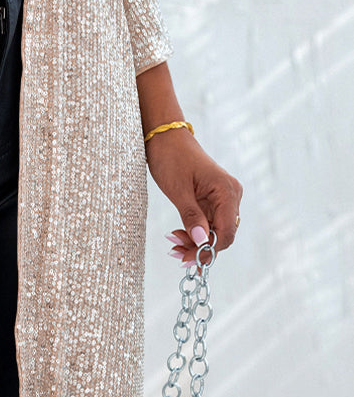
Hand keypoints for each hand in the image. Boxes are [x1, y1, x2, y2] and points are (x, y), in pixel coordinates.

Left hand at [145, 129, 242, 268]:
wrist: (165, 136)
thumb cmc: (171, 157)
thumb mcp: (178, 190)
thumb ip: (191, 216)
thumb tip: (201, 242)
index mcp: (227, 191)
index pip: (226, 232)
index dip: (209, 250)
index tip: (188, 259)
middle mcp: (231, 195)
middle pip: (223, 234)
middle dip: (200, 247)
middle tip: (176, 254)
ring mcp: (223, 197)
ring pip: (215, 230)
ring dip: (196, 241)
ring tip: (173, 244)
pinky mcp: (213, 198)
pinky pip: (208, 222)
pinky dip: (194, 231)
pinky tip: (178, 235)